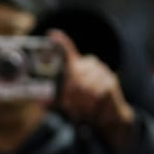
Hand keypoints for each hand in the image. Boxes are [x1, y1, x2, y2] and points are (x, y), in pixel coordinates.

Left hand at [46, 29, 135, 151]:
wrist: (107, 118)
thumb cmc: (85, 108)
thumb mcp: (66, 106)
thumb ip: (54, 103)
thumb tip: (42, 101)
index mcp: (78, 67)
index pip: (68, 52)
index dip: (61, 43)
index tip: (52, 34)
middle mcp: (90, 65)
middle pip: (75, 73)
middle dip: (69, 91)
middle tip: (69, 104)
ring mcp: (102, 71)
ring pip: (86, 84)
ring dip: (82, 99)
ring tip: (82, 108)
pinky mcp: (111, 81)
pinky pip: (98, 90)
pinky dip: (94, 101)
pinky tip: (94, 107)